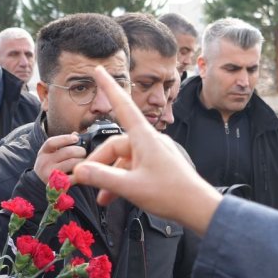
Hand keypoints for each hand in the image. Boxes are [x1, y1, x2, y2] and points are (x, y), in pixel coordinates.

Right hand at [34, 133, 87, 183]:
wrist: (40, 187)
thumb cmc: (52, 166)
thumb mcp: (52, 154)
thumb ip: (62, 144)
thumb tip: (75, 134)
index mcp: (43, 153)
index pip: (51, 142)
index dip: (65, 138)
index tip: (76, 138)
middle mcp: (44, 163)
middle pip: (67, 152)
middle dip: (79, 151)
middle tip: (83, 153)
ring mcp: (50, 174)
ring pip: (72, 163)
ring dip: (82, 161)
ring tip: (84, 161)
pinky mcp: (59, 185)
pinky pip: (74, 176)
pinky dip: (80, 172)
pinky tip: (82, 171)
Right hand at [73, 67, 221, 234]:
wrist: (199, 208)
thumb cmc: (170, 194)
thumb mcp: (131, 187)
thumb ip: (102, 177)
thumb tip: (78, 171)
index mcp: (144, 137)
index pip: (122, 105)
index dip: (108, 87)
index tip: (98, 70)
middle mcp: (149, 140)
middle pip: (115, 145)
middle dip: (99, 164)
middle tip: (84, 181)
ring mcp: (154, 153)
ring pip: (123, 160)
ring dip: (109, 177)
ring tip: (101, 198)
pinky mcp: (158, 166)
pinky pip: (134, 168)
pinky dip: (121, 180)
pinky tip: (112, 198)